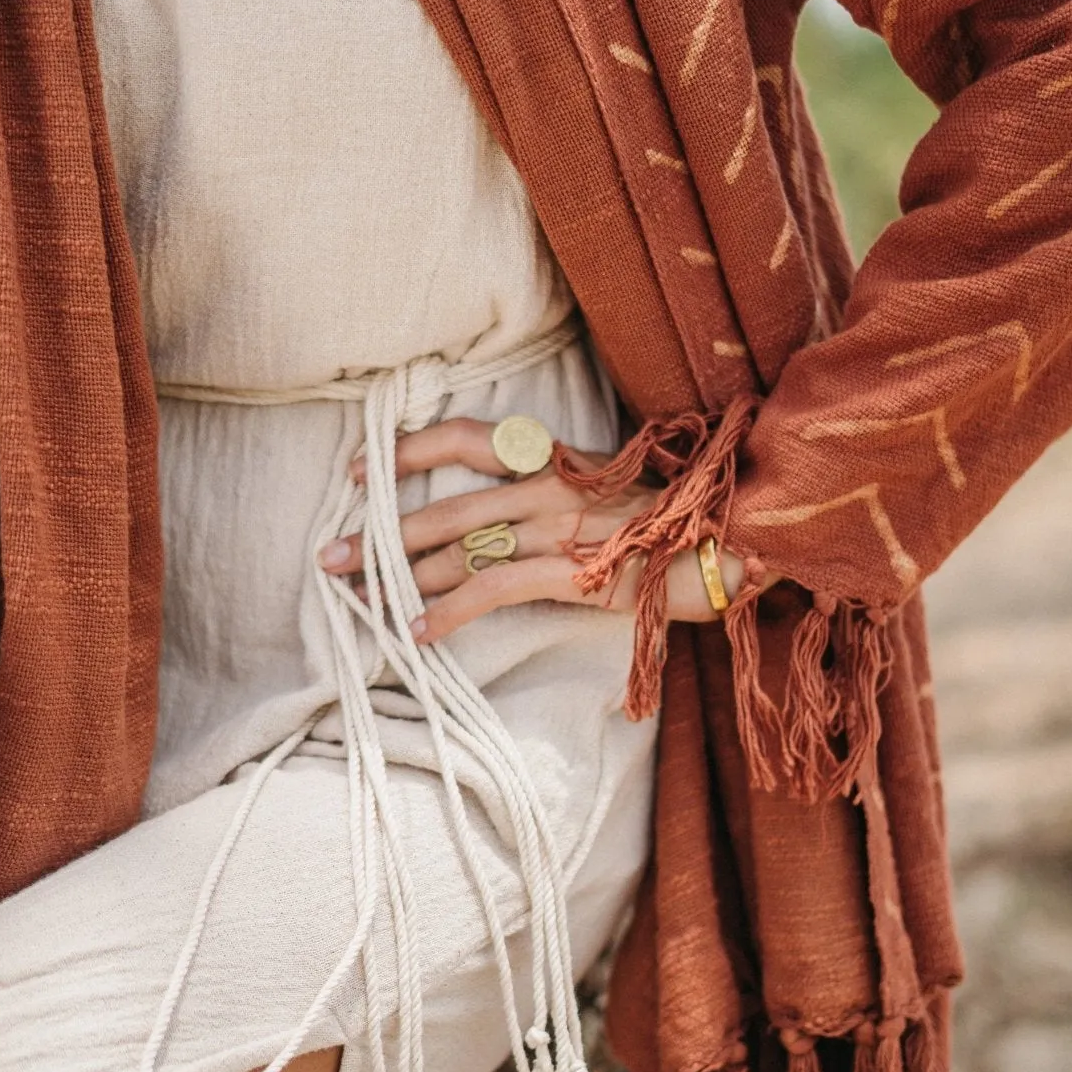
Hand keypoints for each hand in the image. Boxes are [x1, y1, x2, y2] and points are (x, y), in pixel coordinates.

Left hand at [317, 417, 744, 645]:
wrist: (742, 539)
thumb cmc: (680, 519)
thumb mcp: (612, 488)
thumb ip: (557, 492)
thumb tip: (505, 516)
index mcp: (557, 457)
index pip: (466, 437)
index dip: (406, 451)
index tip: (357, 469)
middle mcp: (550, 484)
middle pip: (444, 505)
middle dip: (379, 534)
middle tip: (329, 555)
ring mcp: (562, 527)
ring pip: (460, 551)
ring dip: (400, 578)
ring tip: (355, 598)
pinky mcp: (577, 572)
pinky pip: (494, 590)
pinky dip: (449, 613)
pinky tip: (416, 633)